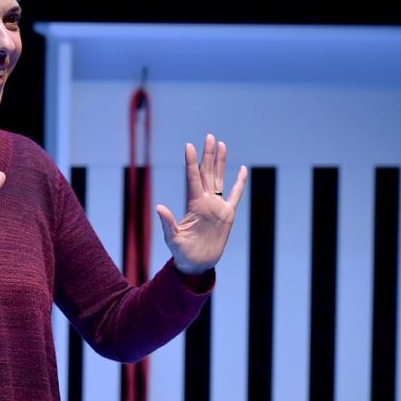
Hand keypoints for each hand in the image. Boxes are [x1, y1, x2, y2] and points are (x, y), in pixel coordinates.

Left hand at [155, 134, 247, 274]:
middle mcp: (205, 201)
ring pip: (219, 179)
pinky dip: (239, 183)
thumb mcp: (173, 238)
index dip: (191, 162)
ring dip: (221, 162)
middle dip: (208, 155)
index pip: (192, 178)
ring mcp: (217, 206)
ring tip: (221, 145)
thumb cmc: (181, 252)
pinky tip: (242, 170)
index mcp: (193, 204)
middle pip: (207, 173)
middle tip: (209, 136)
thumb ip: (167, 223)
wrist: (196, 264)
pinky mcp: (227, 215)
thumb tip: (158, 207)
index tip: (189, 146)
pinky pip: (235, 195)